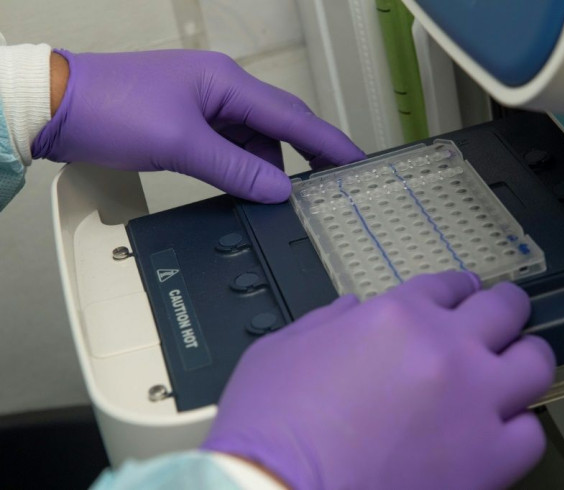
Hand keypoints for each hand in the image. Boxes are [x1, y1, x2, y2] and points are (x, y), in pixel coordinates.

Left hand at [32, 50, 364, 202]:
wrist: (56, 105)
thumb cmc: (110, 108)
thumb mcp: (181, 144)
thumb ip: (235, 170)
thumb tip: (277, 190)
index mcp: (227, 83)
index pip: (293, 117)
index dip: (329, 143)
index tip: (357, 162)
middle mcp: (222, 89)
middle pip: (279, 126)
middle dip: (304, 157)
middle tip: (329, 186)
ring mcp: (206, 105)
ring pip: (255, 141)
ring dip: (264, 169)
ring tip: (271, 198)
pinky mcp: (191, 121)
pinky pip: (231, 147)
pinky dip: (241, 169)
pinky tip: (242, 188)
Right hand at [202, 272, 555, 489]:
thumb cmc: (269, 431)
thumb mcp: (279, 351)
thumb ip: (323, 323)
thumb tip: (349, 313)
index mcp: (396, 317)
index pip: (447, 285)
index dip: (456, 290)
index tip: (461, 298)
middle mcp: (446, 350)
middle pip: (504, 309)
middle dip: (506, 308)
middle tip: (504, 317)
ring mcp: (475, 404)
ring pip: (535, 363)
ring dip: (524, 360)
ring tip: (515, 368)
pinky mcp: (489, 462)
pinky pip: (529, 433)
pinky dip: (517, 428)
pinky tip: (499, 432)